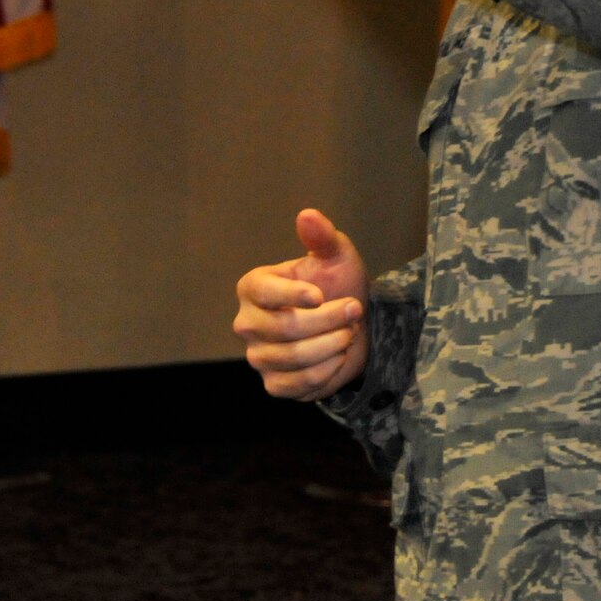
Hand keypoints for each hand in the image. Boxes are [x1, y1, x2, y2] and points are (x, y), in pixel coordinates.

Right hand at [232, 208, 369, 400]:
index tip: (320, 295)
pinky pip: (297, 384)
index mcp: (253, 287)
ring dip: (332, 344)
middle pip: (283, 328)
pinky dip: (326, 371)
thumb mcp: (336, 256)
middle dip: (327, 320)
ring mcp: (258, 356)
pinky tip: (338, 355)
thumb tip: (307, 215)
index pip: (263, 292)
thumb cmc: (338, 285)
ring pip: (293, 358)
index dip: (292, 295)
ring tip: (349, 331)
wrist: (352, 325)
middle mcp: (247, 322)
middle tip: (354, 309)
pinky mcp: (274, 384)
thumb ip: (321, 236)